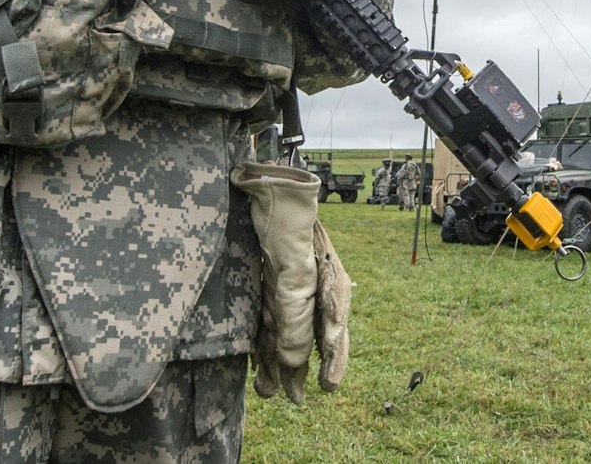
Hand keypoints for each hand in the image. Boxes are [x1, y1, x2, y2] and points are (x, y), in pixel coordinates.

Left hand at [253, 220, 350, 402]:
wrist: (264, 190)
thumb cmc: (286, 225)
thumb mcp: (294, 272)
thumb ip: (295, 316)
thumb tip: (294, 360)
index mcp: (330, 285)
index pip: (333, 330)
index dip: (332, 359)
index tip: (327, 386)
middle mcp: (313, 289)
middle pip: (311, 336)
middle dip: (303, 368)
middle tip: (298, 399)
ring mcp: (290, 288)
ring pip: (287, 332)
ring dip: (279, 362)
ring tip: (269, 392)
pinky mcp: (268, 286)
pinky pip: (268, 321)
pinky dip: (263, 343)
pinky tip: (256, 365)